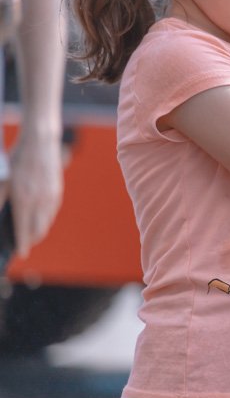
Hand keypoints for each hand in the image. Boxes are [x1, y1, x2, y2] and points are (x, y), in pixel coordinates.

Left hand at [6, 132, 64, 256]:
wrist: (40, 143)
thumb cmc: (18, 160)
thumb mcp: (3, 180)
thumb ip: (0, 200)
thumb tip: (1, 216)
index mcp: (24, 200)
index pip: (23, 230)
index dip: (22, 245)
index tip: (21, 254)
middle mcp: (40, 201)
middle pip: (39, 230)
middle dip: (31, 240)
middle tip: (24, 244)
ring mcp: (51, 196)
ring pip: (47, 222)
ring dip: (40, 230)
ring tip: (31, 232)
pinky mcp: (57, 190)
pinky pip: (52, 211)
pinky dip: (46, 219)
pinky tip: (40, 217)